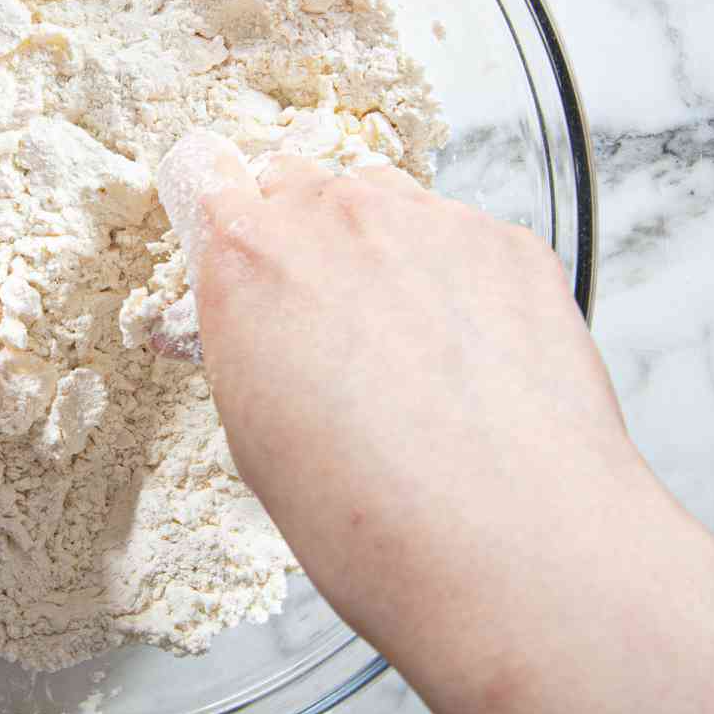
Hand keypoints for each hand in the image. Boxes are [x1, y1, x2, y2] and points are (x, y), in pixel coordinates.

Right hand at [158, 131, 641, 652]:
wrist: (496, 536)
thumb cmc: (366, 512)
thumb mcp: (255, 439)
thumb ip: (246, 350)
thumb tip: (255, 336)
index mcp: (246, 261)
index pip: (203, 176)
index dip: (215, 213)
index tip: (228, 243)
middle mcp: (337, 217)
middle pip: (300, 187)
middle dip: (302, 243)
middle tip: (323, 329)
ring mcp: (431, 220)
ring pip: (386, 206)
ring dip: (383, 256)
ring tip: (403, 355)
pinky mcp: (509, 243)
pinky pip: (465, 243)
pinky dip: (460, 288)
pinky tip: (468, 368)